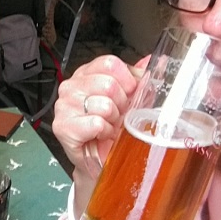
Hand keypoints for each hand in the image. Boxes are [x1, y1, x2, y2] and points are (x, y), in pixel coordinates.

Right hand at [52, 55, 142, 175]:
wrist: (100, 158)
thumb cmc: (111, 127)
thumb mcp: (128, 98)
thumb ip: (139, 77)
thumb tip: (157, 61)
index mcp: (86, 73)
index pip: (110, 63)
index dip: (127, 80)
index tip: (129, 94)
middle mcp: (72, 86)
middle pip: (109, 84)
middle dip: (122, 104)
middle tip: (118, 115)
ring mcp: (64, 105)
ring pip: (105, 105)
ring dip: (113, 120)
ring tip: (109, 125)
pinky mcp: (63, 126)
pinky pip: (97, 123)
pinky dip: (105, 132)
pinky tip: (100, 134)